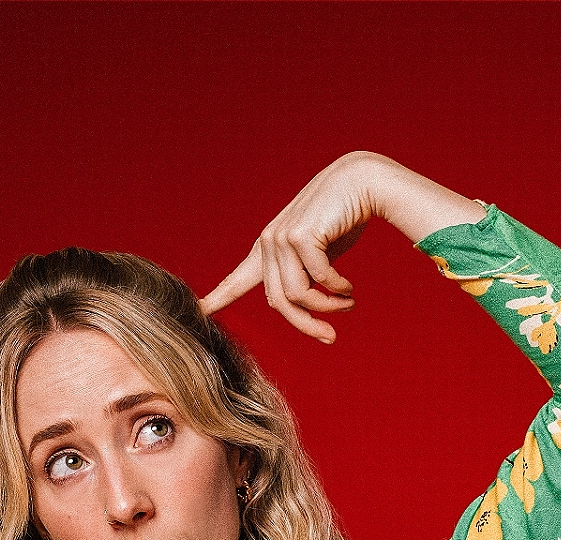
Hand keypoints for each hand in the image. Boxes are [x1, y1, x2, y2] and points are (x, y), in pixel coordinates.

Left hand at [199, 151, 392, 343]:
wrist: (361, 181)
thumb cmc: (343, 218)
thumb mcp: (318, 254)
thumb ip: (305, 277)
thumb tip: (303, 307)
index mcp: (268, 249)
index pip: (237, 280)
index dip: (218, 298)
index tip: (199, 311)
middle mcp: (268, 243)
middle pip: (278, 302)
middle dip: (306, 324)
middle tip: (330, 336)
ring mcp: (281, 238)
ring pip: (297, 296)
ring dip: (327, 307)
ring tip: (348, 304)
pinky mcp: (299, 236)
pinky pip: (319, 281)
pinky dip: (337, 290)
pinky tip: (349, 288)